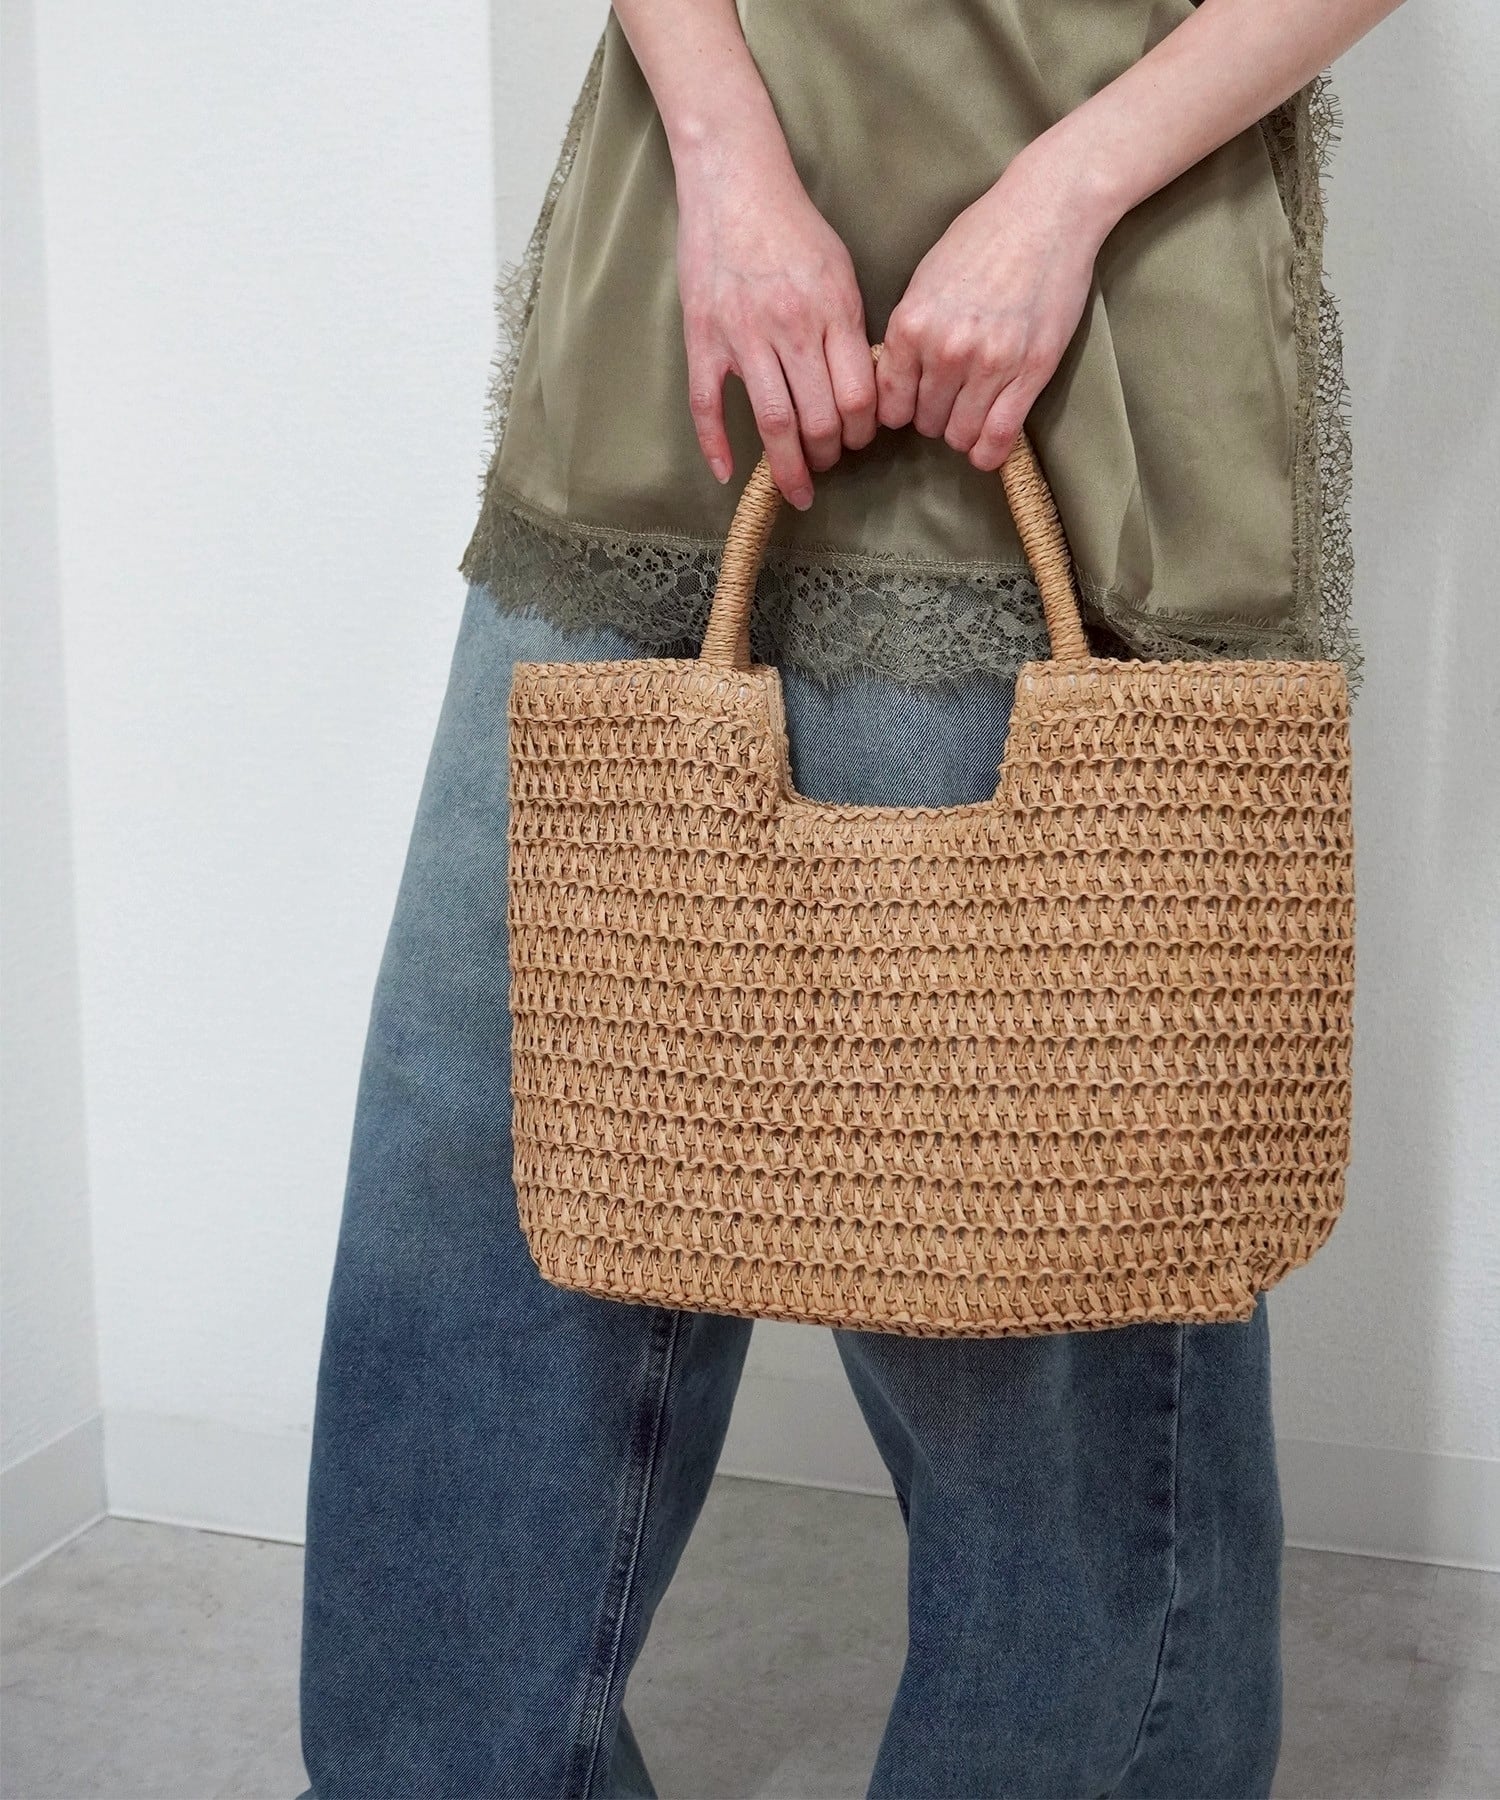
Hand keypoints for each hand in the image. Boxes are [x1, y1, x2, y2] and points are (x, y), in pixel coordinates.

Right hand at [675, 153, 877, 508]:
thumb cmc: (794, 226)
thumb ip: (849, 329)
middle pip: (819, 417)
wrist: (735, 182)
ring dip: (788, 465)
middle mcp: (790, 327)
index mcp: (831, 311)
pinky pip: (707, 404)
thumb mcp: (840, 271)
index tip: (861, 440)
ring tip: (796, 487)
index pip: (858, 395)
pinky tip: (728, 474)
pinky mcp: (703, 336)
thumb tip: (861, 387)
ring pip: (772, 420)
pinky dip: (716, 445)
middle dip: (829, 454)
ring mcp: (742, 334)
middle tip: (829, 465)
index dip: (863, 431)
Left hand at [876, 146, 1116, 470]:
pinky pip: (999, 437)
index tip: (912, 404)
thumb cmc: (983, 238)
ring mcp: (989, 364)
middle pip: (924, 423)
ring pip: (960, 435)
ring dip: (963, 432)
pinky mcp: (1029, 373)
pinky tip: (987, 446)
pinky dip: (989, 451)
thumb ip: (908, 331)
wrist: (1046, 212)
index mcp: (911, 326)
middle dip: (933, 417)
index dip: (899, 411)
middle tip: (949, 401)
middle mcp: (945, 350)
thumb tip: (894, 377)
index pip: (889, 404)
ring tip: (972, 413)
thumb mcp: (925, 279)